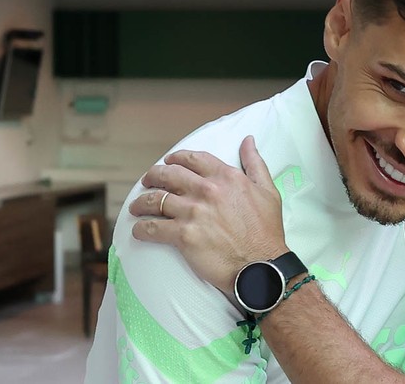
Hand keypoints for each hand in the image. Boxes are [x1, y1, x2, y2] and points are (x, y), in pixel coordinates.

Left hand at [129, 135, 287, 294]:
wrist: (261, 264)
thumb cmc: (266, 231)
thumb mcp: (268, 190)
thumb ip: (255, 163)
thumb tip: (248, 141)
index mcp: (226, 177)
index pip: (193, 159)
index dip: (177, 158)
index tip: (169, 162)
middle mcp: (207, 190)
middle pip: (168, 175)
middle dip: (153, 176)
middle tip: (147, 181)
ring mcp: (193, 212)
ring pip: (155, 199)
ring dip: (141, 202)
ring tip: (137, 207)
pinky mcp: (183, 235)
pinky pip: (152, 228)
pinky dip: (141, 228)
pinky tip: (139, 230)